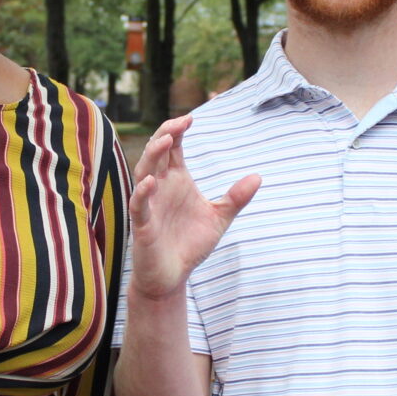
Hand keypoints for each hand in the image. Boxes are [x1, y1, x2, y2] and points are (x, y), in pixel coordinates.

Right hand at [128, 115, 258, 299]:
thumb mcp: (219, 218)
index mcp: (176, 180)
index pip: (172, 147)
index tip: (192, 118)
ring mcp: (149, 204)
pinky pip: (138, 205)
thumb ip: (236, 198)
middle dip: (166, 135)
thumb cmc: (190, 245)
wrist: (172, 277)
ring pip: (143, 172)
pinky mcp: (142, 225)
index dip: (177, 130)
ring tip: (165, 140)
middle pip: (156, 153)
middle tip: (181, 122)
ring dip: (152, 156)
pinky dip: (142, 193)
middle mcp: (160, 187)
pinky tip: (151, 182)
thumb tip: (258, 176)